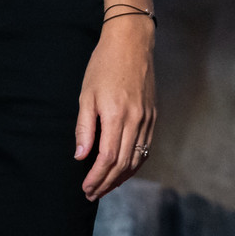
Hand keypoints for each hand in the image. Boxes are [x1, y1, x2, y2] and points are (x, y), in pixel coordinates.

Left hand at [76, 15, 155, 200]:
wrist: (132, 43)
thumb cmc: (104, 65)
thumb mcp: (86, 95)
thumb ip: (84, 127)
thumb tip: (81, 156)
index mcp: (117, 115)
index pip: (108, 158)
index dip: (96, 177)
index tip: (85, 187)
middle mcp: (136, 120)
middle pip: (123, 163)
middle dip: (107, 182)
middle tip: (92, 193)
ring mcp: (147, 118)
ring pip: (137, 158)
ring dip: (121, 177)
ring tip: (106, 186)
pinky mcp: (153, 114)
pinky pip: (146, 147)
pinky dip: (135, 163)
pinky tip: (125, 168)